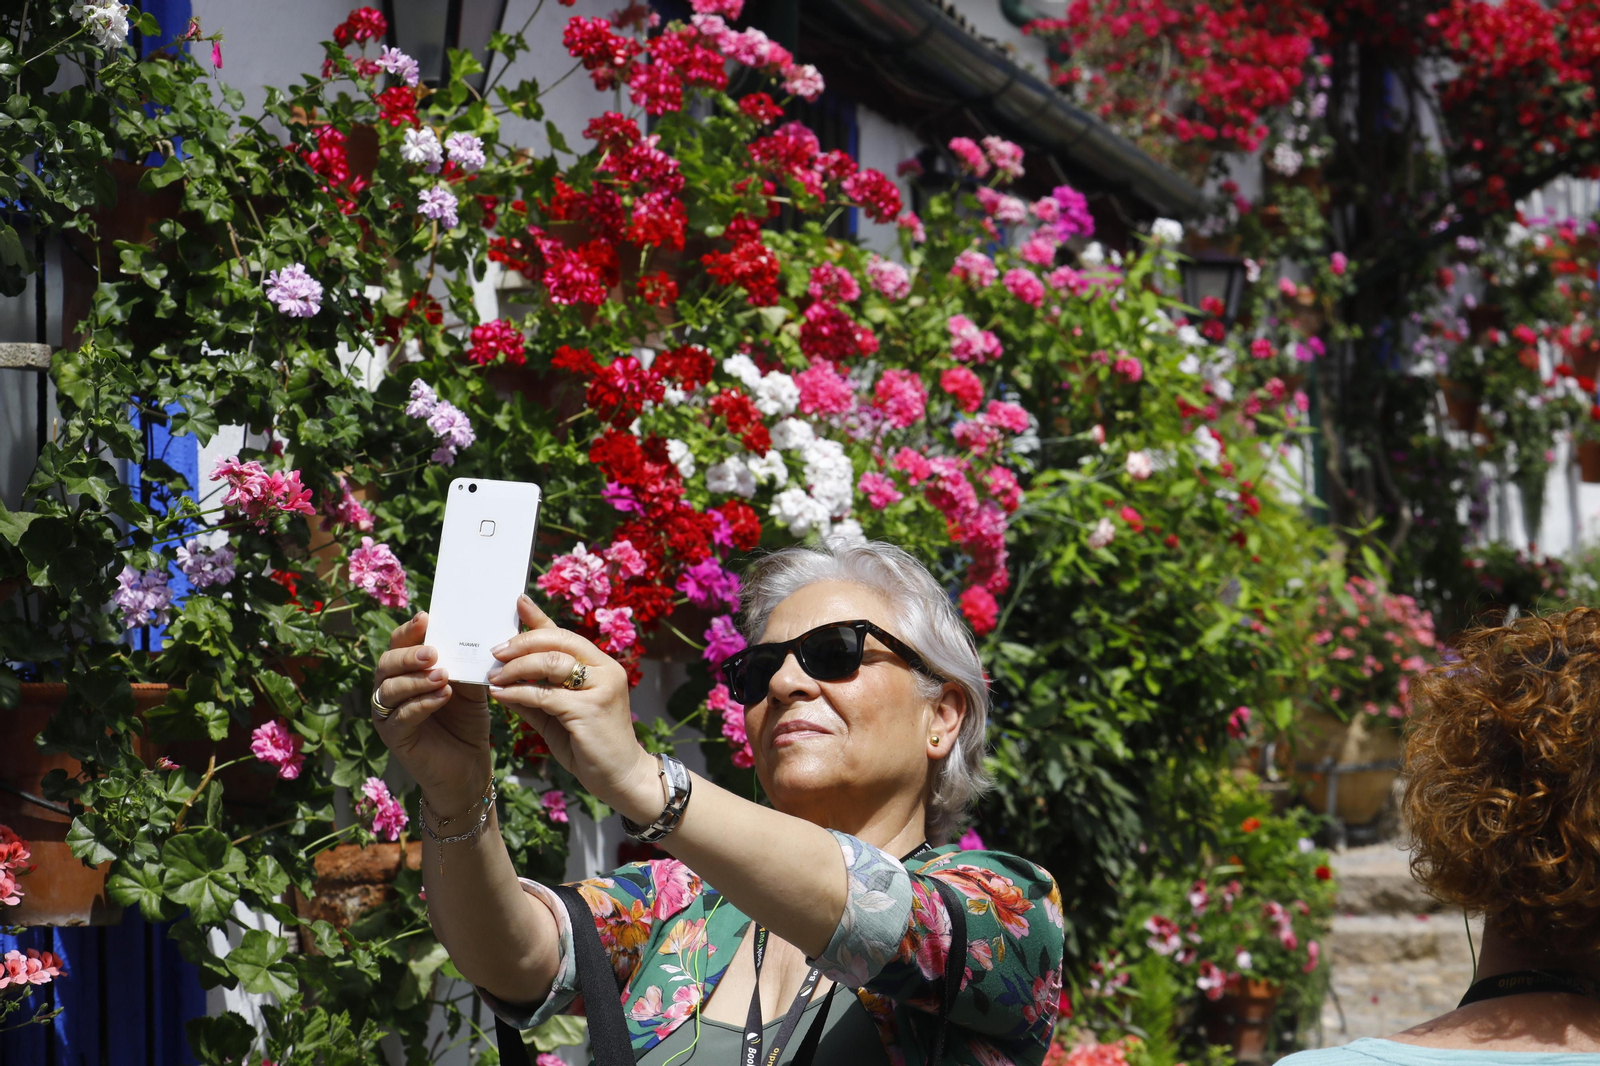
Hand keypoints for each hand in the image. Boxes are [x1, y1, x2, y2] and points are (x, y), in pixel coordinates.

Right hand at [372, 611, 492, 814]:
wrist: (468, 766)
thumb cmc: (466, 721)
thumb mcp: (470, 687)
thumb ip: (465, 664)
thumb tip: (472, 635)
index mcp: (406, 671)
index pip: (400, 643)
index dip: (409, 630)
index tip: (426, 617)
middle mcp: (390, 689)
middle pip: (387, 663)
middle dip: (409, 655)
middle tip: (434, 652)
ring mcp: (388, 714)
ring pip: (390, 689)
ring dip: (416, 680)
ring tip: (442, 676)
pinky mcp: (394, 737)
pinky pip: (400, 716)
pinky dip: (421, 704)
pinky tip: (442, 697)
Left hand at [488, 595, 657, 819]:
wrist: (622, 777)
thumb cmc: (590, 746)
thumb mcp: (559, 715)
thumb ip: (536, 695)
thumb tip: (501, 681)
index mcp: (601, 665)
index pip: (565, 634)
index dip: (540, 618)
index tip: (517, 602)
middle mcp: (606, 670)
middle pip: (558, 642)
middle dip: (521, 643)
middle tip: (496, 652)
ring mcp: (601, 688)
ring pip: (551, 663)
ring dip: (517, 667)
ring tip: (494, 676)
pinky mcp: (590, 710)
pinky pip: (546, 695)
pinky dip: (519, 693)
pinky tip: (501, 695)